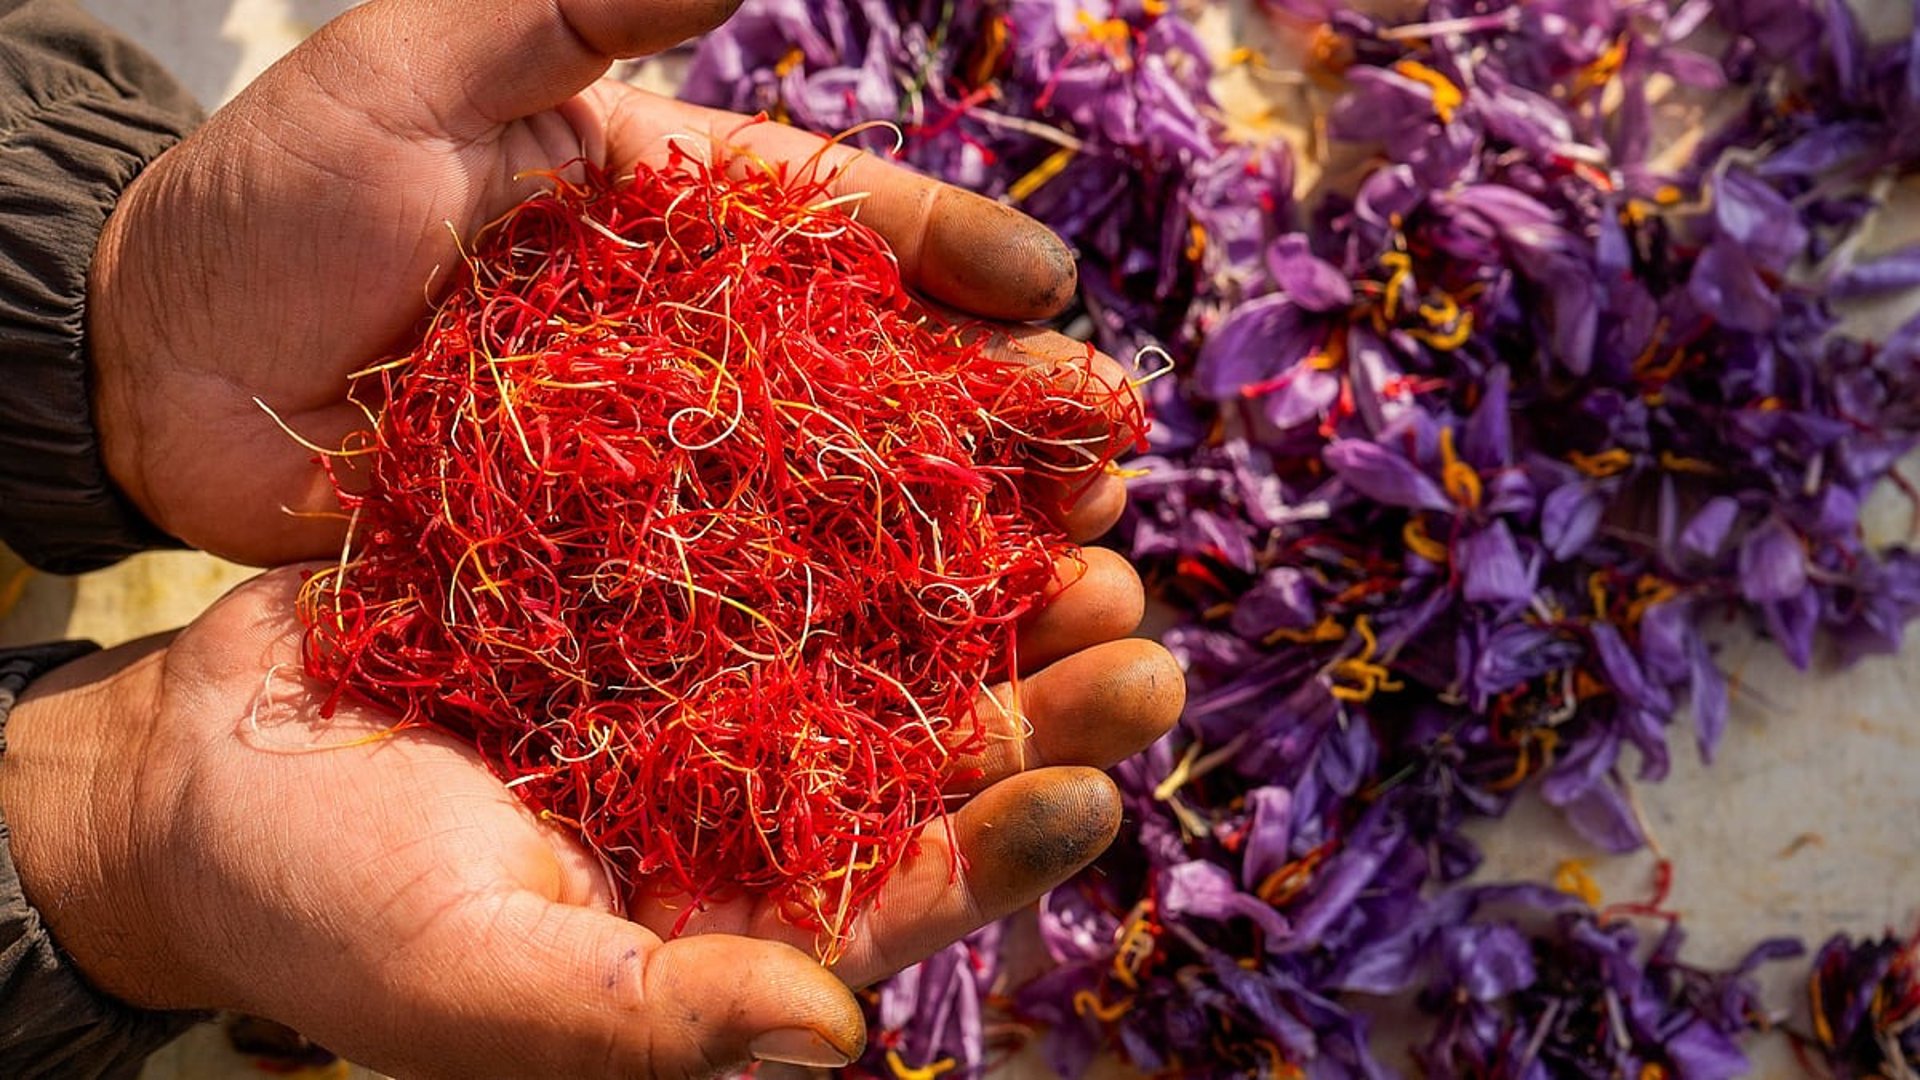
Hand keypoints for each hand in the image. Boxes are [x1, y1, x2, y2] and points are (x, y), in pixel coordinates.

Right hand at [0, 559, 1179, 1077]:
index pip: (906, 891)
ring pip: (889, 626)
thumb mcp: (467, 974)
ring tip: (1085, 515)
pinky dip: (867, 479)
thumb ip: (642, 1017)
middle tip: (1133, 625)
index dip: (1006, 845)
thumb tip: (833, 1040)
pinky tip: (945, 423)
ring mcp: (713, 672)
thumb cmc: (312, 907)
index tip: (1093, 789)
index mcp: (734, 915)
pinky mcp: (662, 568)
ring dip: (989, 574)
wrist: (197, 764)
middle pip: (933, 748)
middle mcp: (753, 791)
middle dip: (1041, 695)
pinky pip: (785, 522)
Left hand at [89, 0, 1126, 565]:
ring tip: (1060, 567)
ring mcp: (655, 456)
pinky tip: (918, 658)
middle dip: (995, 407)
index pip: (842, 221)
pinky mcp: (607, 560)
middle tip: (1106, 457)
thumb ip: (567, 5)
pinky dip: (827, 616)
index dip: (952, 252)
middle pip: (872, 368)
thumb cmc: (265, 203)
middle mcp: (690, 337)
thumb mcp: (408, 75)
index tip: (1049, 297)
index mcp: (668, 208)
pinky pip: (735, 583)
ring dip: (948, 527)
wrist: (146, 376)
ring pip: (831, 488)